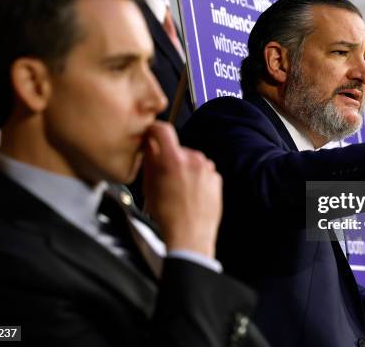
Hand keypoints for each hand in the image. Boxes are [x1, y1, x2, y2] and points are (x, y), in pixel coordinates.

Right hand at [142, 121, 221, 257]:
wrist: (190, 236)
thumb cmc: (169, 216)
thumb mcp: (149, 187)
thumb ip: (149, 162)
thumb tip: (149, 147)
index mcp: (173, 160)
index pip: (163, 130)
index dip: (154, 129)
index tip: (151, 132)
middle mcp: (193, 160)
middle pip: (177, 149)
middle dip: (169, 158)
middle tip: (163, 177)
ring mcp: (207, 169)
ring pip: (191, 160)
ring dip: (184, 168)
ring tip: (178, 190)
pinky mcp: (216, 178)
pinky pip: (202, 171)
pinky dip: (196, 178)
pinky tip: (189, 194)